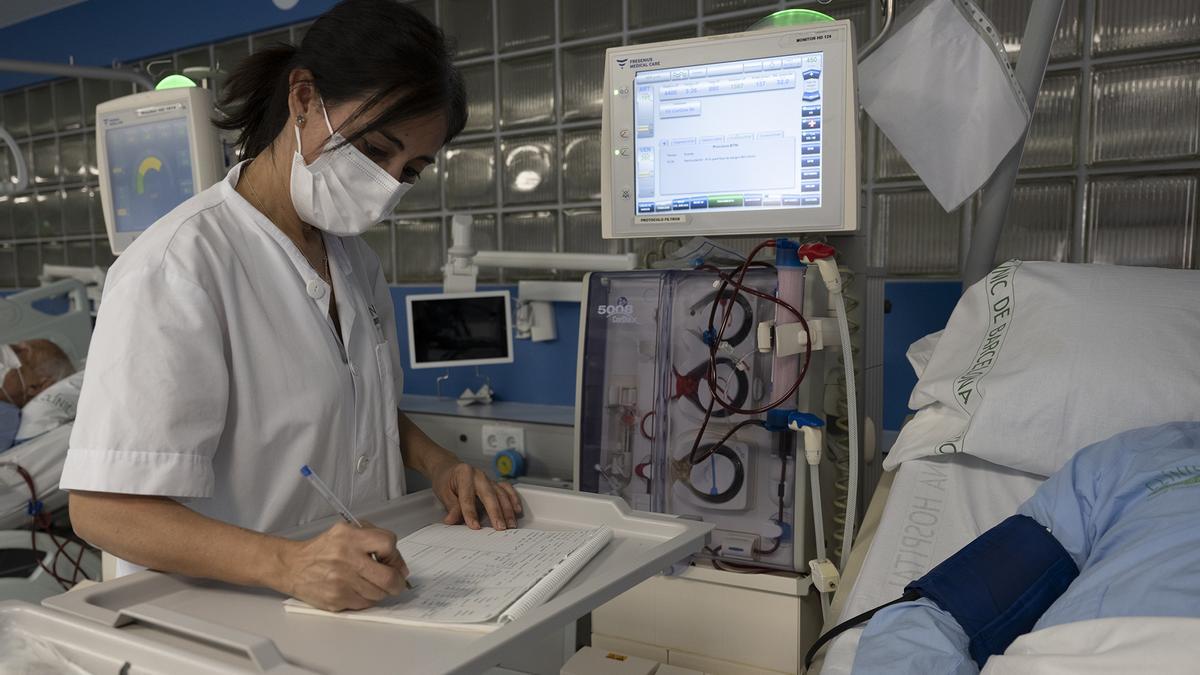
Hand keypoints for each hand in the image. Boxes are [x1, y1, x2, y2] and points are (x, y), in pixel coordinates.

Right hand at [281, 521, 408, 611]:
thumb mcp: (345, 530)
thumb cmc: (321, 549)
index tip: (393, 561)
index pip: (388, 544)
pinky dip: (366, 599)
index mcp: (350, 538)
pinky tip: (358, 590)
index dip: (396, 556)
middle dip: (397, 582)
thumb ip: (372, 536)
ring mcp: (342, 582)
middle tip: (396, 581)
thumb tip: (395, 559)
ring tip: (370, 583)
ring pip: (379, 594)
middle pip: (388, 577)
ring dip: (381, 591)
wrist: (292, 566)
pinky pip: (364, 604)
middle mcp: (346, 559)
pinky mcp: (337, 599)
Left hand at [430, 461, 522, 529]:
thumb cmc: (446, 480)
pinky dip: (513, 500)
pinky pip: (507, 490)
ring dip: (507, 510)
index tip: (475, 526)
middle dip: (495, 512)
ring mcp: (488, 479)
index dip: (471, 513)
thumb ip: (451, 506)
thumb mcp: (443, 492)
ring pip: (501, 494)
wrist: (449, 469)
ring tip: (510, 524)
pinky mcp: (494, 483)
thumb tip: (452, 520)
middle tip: (500, 527)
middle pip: (489, 495)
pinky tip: (517, 510)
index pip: (468, 496)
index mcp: (464, 474)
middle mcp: (479, 475)